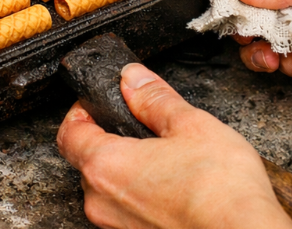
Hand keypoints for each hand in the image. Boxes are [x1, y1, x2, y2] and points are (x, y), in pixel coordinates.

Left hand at [57, 63, 291, 228]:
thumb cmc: (222, 191)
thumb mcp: (190, 125)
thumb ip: (153, 98)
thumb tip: (132, 78)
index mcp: (105, 166)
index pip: (69, 132)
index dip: (81, 110)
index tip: (99, 101)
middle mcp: (101, 202)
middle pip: (87, 161)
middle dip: (108, 139)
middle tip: (139, 126)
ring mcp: (117, 228)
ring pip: (107, 189)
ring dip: (126, 170)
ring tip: (164, 159)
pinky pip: (127, 212)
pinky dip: (141, 196)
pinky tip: (172, 188)